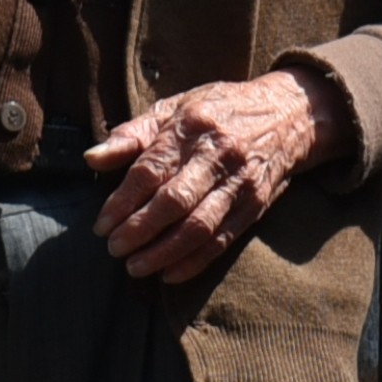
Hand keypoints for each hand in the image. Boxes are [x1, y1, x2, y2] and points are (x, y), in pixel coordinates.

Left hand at [86, 63, 352, 283]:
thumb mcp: (175, 108)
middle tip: (114, 248)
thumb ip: (132, 134)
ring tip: (136, 267)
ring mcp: (240, 182)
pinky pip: (223, 239)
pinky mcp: (256, 205)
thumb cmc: (219, 110)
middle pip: (174, 202)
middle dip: (139, 230)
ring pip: (199, 226)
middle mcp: (217, 155)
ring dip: (164, 252)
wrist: (290, 113)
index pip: (150, 171)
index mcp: (191, 126)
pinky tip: (170, 274)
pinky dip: (195, 261)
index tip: (102, 224)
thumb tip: (91, 158)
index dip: (122, 202)